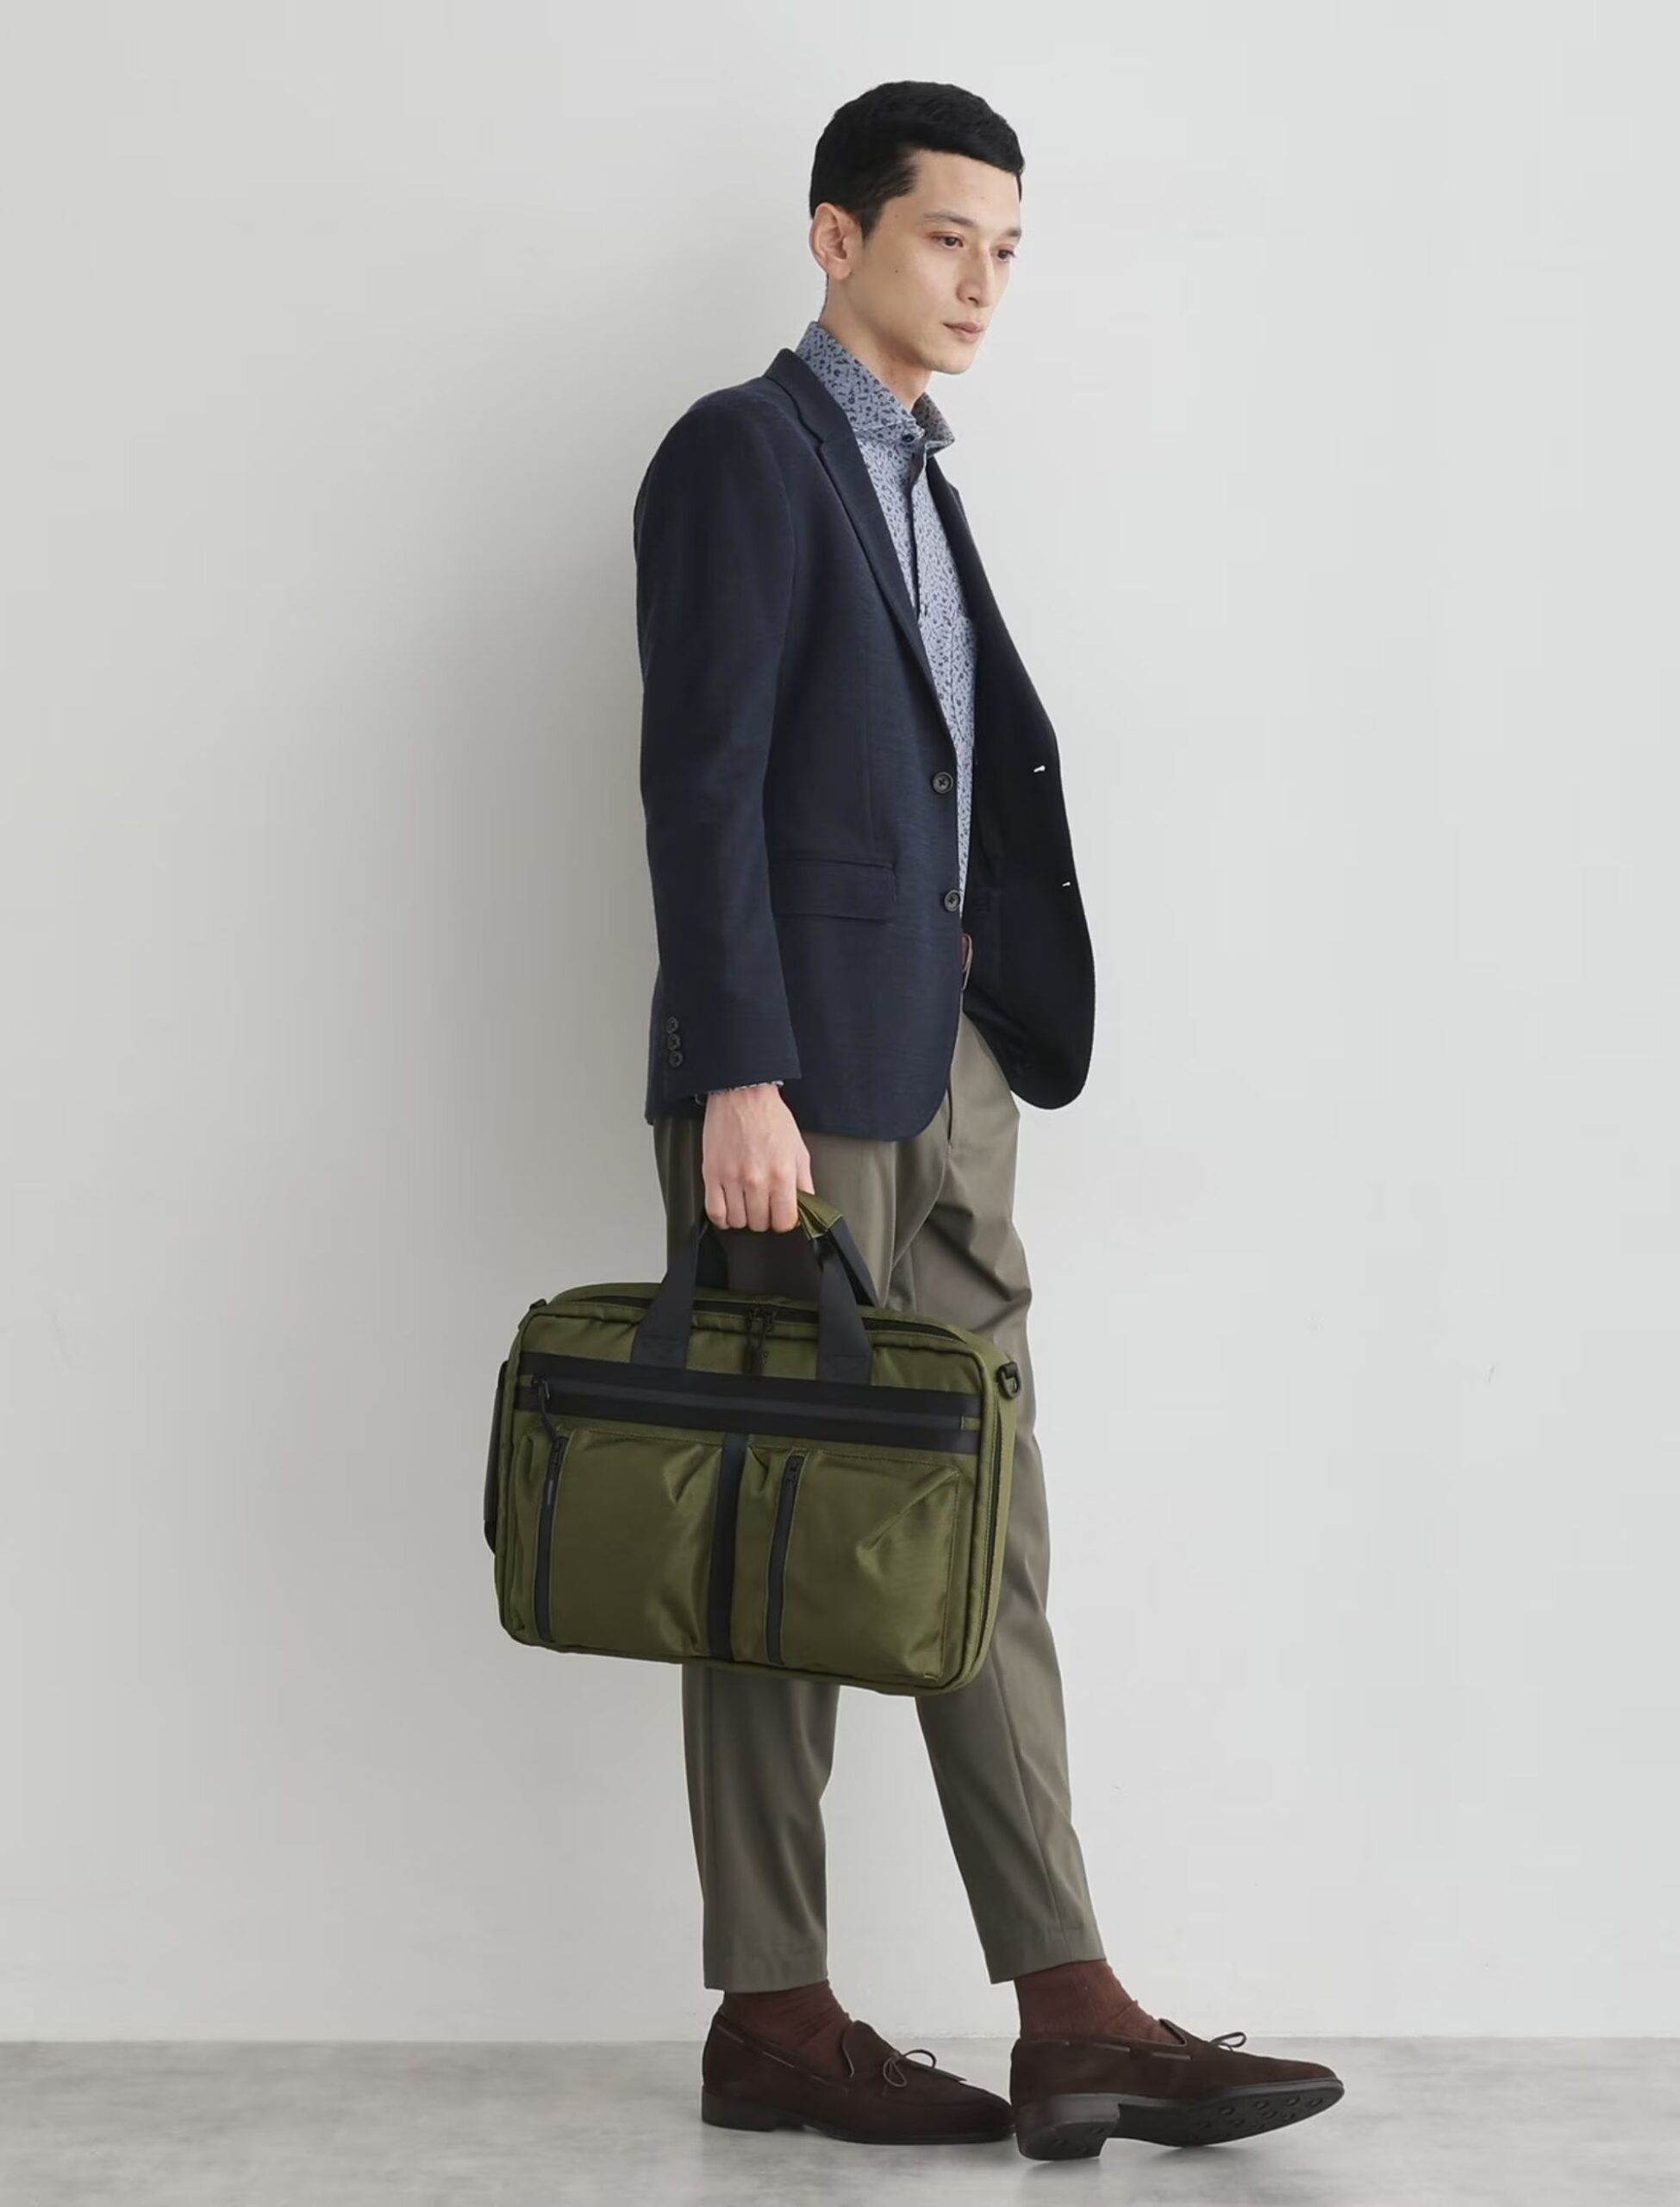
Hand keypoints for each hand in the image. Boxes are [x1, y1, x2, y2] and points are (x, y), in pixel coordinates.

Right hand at [702, 1086, 814, 1230]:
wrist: (742, 1094)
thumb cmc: (770, 1117)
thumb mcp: (798, 1149)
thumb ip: (804, 1181)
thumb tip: (807, 1204)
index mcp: (782, 1174)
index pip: (784, 1221)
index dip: (784, 1221)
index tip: (781, 1214)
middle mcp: (757, 1180)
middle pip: (760, 1224)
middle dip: (764, 1218)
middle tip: (764, 1205)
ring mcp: (732, 1179)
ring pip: (737, 1221)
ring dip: (744, 1218)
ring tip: (747, 1205)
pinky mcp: (712, 1175)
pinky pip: (715, 1212)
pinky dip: (722, 1218)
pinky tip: (728, 1211)